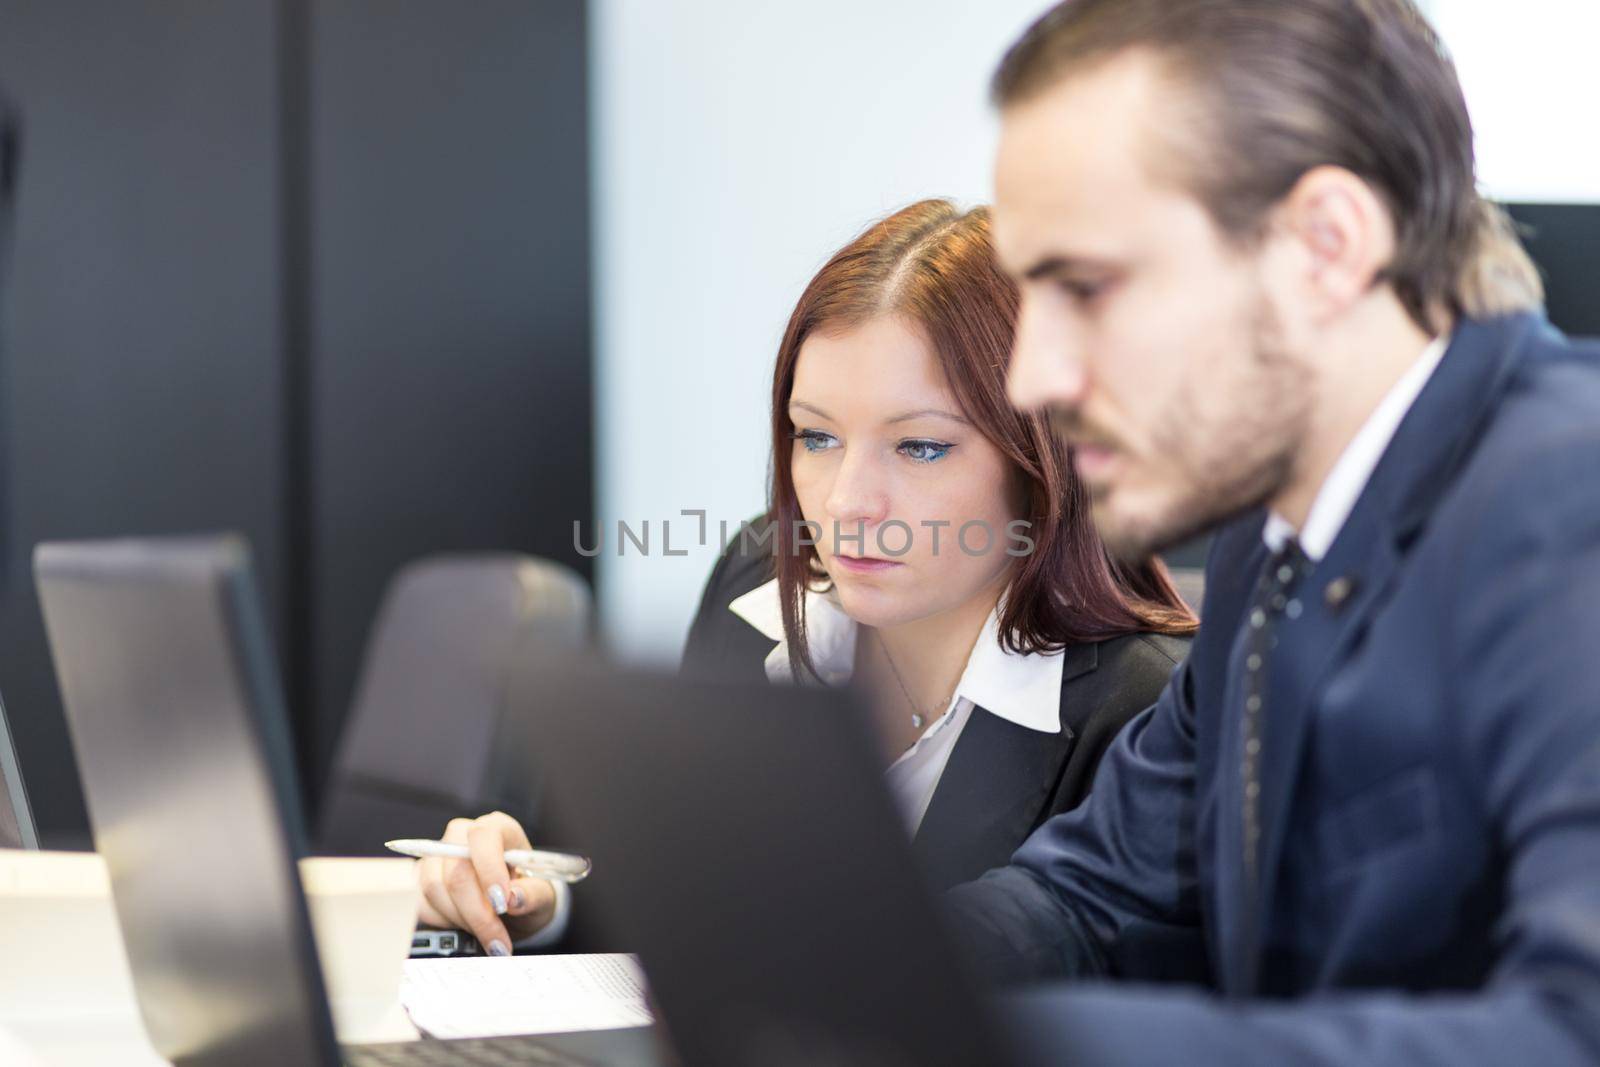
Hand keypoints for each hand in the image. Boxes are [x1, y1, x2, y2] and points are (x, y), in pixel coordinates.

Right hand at [414, 810, 557, 955]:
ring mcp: (438, 856)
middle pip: (456, 870)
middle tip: (497, 939)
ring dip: (462, 920)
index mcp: (498, 828)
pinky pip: (424, 904)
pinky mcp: (423, 879)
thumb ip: (532, 894)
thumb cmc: (528, 892)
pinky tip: (468, 926)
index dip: (489, 869)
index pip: (483, 837)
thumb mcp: (542, 894)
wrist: (513, 906)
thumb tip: (514, 898)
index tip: (501, 903)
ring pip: (435, 889)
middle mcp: (463, 836)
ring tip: (487, 932)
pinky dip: (446, 924)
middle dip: (477, 912)